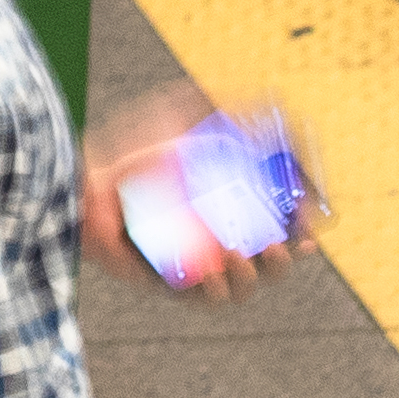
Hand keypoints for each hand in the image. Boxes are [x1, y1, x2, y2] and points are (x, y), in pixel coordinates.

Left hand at [89, 94, 317, 299]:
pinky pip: (208, 300)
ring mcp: (198, 266)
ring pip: (244, 287)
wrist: (88, 182)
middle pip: (269, 265)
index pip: (277, 230)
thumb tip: (268, 97)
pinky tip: (214, 270)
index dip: (300, 236)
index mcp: (228, 211)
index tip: (310, 234)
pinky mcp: (174, 285)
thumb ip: (221, 109)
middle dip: (283, 261)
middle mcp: (217, 241)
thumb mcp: (182, 123)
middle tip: (279, 246)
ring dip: (252, 275)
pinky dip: (218, 289)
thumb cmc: (133, 154)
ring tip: (238, 252)